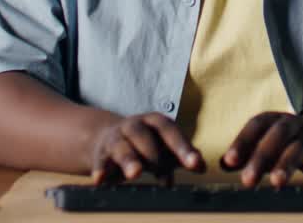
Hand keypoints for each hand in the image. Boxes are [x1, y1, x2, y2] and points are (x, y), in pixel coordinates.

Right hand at [89, 112, 204, 183]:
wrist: (109, 140)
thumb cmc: (147, 146)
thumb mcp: (166, 148)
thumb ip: (184, 156)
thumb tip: (202, 166)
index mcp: (154, 122)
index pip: (169, 130)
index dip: (182, 147)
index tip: (195, 164)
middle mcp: (133, 126)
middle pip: (142, 135)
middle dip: (152, 152)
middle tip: (161, 169)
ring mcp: (115, 139)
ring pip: (121, 147)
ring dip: (129, 160)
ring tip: (135, 174)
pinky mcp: (100, 155)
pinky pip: (100, 162)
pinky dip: (100, 170)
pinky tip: (100, 180)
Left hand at [222, 111, 302, 187]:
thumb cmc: (288, 141)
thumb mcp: (267, 142)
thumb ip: (246, 153)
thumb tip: (222, 165)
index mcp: (274, 120)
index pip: (256, 125)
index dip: (242, 141)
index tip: (229, 161)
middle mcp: (293, 124)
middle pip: (277, 134)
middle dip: (262, 156)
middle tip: (248, 180)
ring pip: (300, 146)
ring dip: (287, 163)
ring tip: (277, 182)